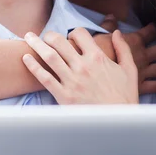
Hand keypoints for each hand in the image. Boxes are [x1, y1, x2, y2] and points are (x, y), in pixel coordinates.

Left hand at [22, 28, 138, 103]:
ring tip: (28, 38)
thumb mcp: (129, 70)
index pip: (80, 34)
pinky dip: (33, 66)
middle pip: (60, 42)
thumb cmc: (124, 96)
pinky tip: (26, 58)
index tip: (71, 37)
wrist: (118, 122)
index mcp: (98, 58)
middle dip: (50, 35)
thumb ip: (123, 49)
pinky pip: (44, 78)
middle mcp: (83, 66)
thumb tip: (117, 32)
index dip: (74, 32)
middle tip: (44, 34)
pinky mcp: (63, 95)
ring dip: (36, 44)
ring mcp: (72, 81)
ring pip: (49, 56)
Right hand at [96, 16, 155, 94]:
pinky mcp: (142, 86)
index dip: (153, 29)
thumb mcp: (99, 37)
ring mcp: (145, 71)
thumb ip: (108, 26)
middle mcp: (143, 56)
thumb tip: (111, 17)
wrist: (94, 77)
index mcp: (134, 42)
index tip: (154, 28)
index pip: (150, 32)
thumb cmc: (96, 56)